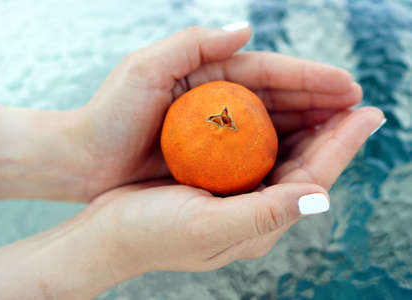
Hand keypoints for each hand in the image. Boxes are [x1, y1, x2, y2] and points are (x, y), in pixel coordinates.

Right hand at [72, 105, 382, 296]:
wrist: (109, 233)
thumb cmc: (151, 233)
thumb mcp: (207, 226)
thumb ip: (264, 213)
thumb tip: (321, 197)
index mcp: (260, 225)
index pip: (313, 179)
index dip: (342, 146)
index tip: (367, 113)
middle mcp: (256, 211)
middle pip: (306, 167)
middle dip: (333, 135)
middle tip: (354, 101)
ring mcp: (238, 197)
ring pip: (284, 158)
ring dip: (308, 130)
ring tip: (328, 102)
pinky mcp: (219, 183)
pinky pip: (256, 153)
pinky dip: (273, 131)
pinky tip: (278, 112)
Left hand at [73, 25, 364, 199]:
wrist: (84, 159)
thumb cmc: (109, 114)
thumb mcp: (144, 68)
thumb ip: (193, 44)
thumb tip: (246, 28)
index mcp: (206, 72)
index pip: (266, 70)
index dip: (308, 76)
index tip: (345, 85)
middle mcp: (216, 99)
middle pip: (277, 96)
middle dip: (318, 100)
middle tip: (358, 109)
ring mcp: (215, 130)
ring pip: (272, 124)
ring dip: (309, 126)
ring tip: (344, 131)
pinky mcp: (208, 158)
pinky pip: (253, 154)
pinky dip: (281, 153)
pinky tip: (305, 158)